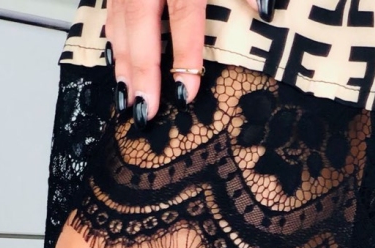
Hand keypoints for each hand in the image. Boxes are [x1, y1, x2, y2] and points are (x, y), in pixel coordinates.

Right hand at [106, 0, 268, 122]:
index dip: (183, 55)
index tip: (185, 92)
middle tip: (144, 110)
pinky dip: (112, 36)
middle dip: (141, 70)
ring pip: (119, 18)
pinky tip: (115, 60)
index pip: (182, 15)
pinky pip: (111, 7)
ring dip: (122, 61)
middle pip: (141, 24)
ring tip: (126, 98)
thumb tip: (263, 8)